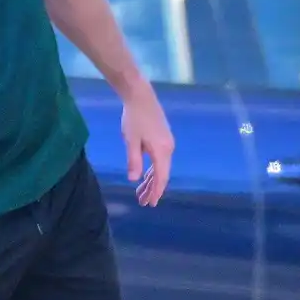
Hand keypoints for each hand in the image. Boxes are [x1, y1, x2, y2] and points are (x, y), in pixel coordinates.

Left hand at [121, 81, 174, 207]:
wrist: (141, 96)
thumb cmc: (134, 118)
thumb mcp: (131, 141)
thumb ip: (133, 160)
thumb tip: (134, 179)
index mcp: (162, 150)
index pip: (161, 177)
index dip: (155, 191)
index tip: (149, 203)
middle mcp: (168, 148)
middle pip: (162, 174)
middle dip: (153, 189)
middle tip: (142, 202)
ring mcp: (167, 143)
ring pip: (161, 167)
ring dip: (151, 180)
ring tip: (141, 192)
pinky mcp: (163, 138)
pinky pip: (160, 159)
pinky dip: (153, 169)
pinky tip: (144, 176)